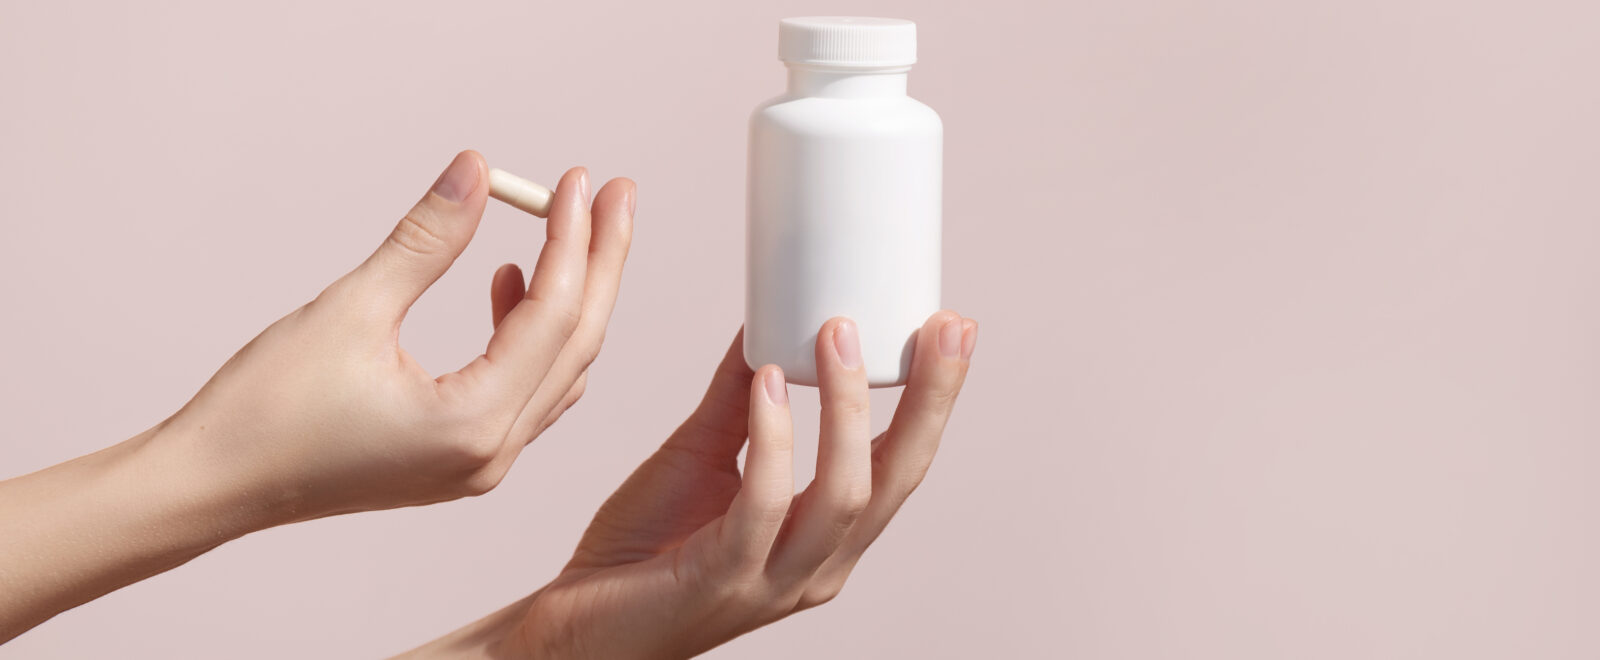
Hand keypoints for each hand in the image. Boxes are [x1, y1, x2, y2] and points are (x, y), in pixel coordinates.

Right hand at [0, 151, 633, 641]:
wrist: (209, 485)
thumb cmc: (265, 409)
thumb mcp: (352, 308)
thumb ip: (426, 241)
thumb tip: (478, 170)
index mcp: (473, 426)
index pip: (554, 317)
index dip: (574, 240)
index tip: (583, 180)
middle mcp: (491, 455)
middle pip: (576, 343)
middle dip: (598, 262)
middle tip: (614, 192)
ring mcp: (478, 465)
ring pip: (557, 368)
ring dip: (568, 296)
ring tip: (569, 225)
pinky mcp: (458, 460)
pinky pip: (523, 389)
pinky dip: (528, 333)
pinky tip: (506, 283)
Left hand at [414, 312, 976, 657]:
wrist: (574, 626)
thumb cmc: (641, 551)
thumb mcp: (704, 455)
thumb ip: (740, 400)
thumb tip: (766, 322)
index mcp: (825, 536)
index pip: (902, 464)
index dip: (934, 400)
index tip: (952, 328)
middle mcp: (820, 565)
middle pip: (899, 479)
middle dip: (929, 401)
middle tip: (941, 328)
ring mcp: (777, 579)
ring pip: (845, 494)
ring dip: (847, 408)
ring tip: (838, 334)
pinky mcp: (725, 580)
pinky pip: (766, 505)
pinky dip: (775, 439)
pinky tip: (766, 383)